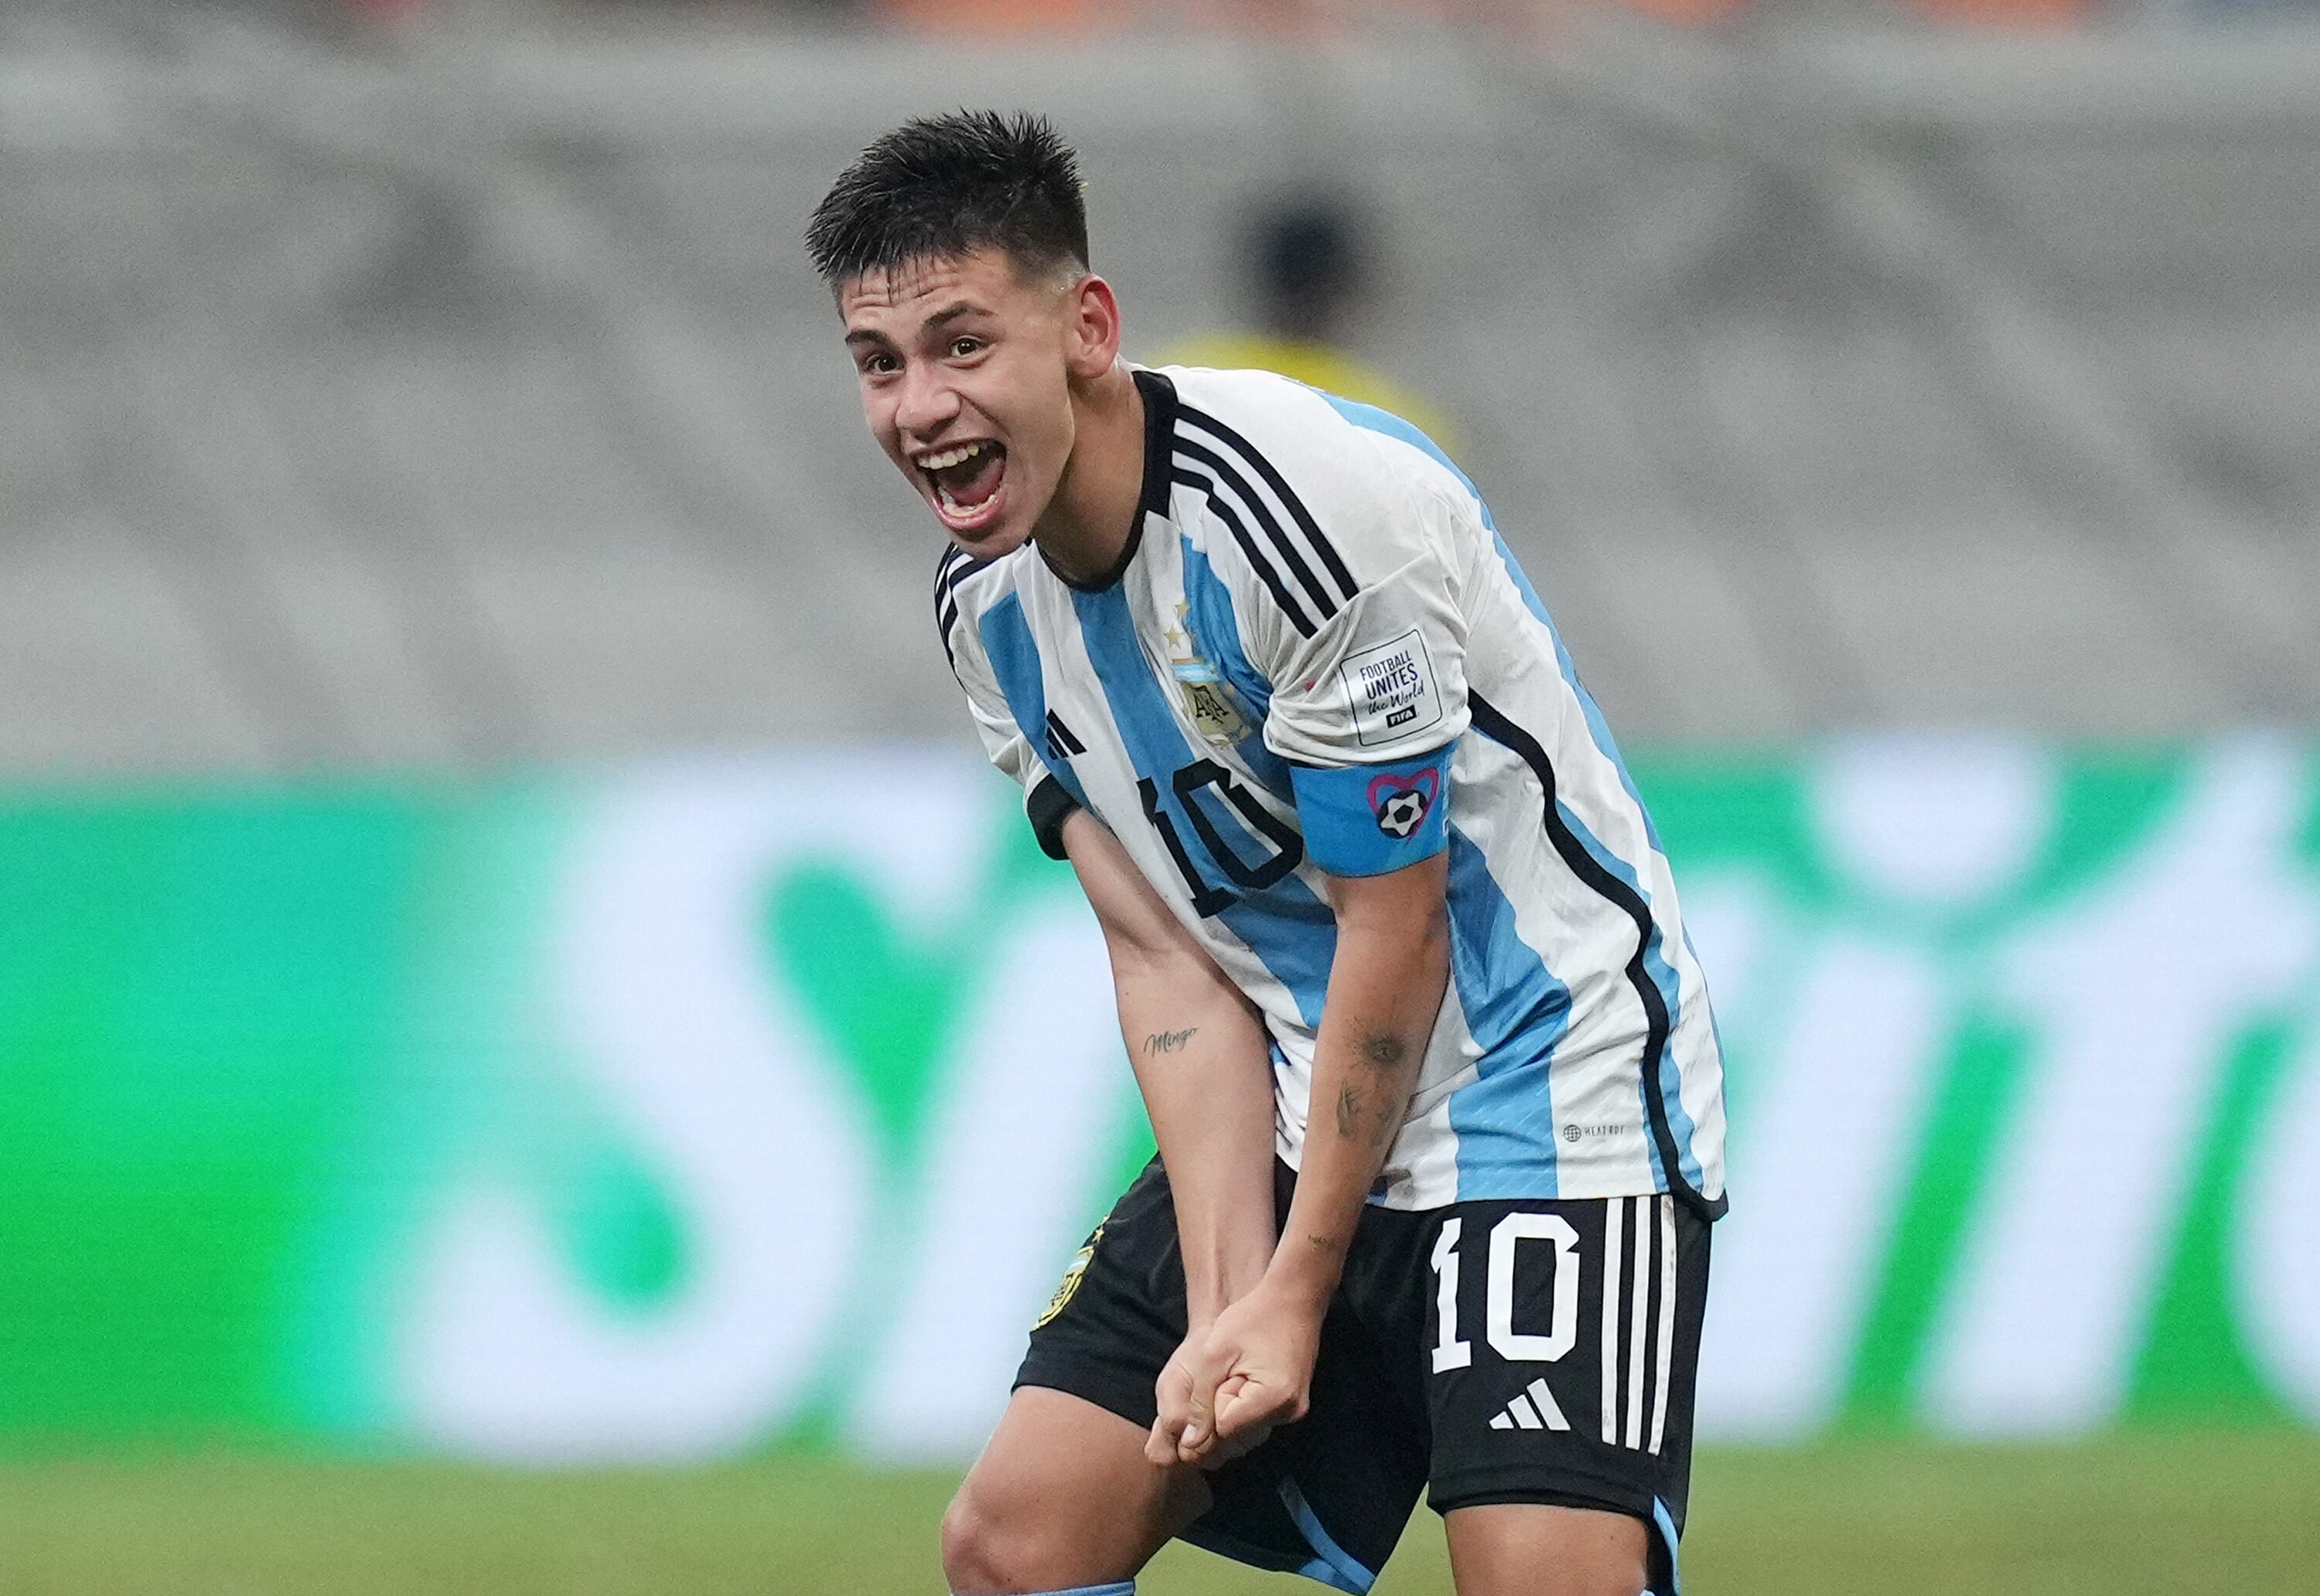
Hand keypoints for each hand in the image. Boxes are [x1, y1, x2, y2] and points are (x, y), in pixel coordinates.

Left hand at [1148, 1279, 1321, 1467]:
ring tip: (1237, 1372)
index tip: (1221, 1372)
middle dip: (1218, 1411)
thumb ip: (1198, 1400)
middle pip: (1234, 1437)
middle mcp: (1288, 1413)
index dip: (1210, 1403)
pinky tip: (1243, 1378)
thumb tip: (1189, 1445)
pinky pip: (1255, 1422)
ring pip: (1243, 1433)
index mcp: (1273, 1399)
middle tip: (1228, 1372)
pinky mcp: (1291, 1406)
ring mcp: (1292, 1411)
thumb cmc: (1253, 1318)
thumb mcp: (1215, 1353)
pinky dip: (1242, 1407)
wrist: (1294, 1298)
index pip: (1222, 1429)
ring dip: (1229, 1410)